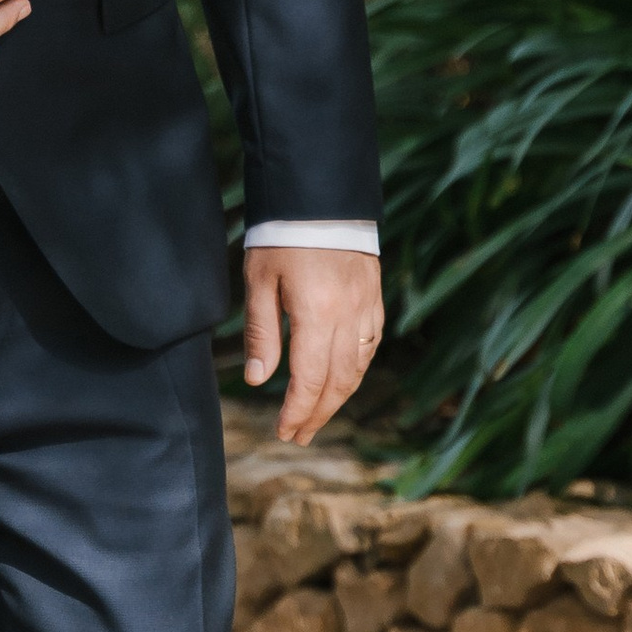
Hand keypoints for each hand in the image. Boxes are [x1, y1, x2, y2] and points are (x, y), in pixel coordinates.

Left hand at [244, 245, 384, 444]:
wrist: (322, 195)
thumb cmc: (282, 235)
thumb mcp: (260, 281)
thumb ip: (261, 332)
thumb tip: (258, 380)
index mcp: (317, 314)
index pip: (309, 379)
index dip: (297, 411)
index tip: (284, 432)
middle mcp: (348, 317)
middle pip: (337, 382)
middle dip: (317, 414)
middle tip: (298, 436)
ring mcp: (366, 307)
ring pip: (358, 368)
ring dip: (338, 398)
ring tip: (317, 417)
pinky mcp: (374, 297)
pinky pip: (370, 345)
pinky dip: (356, 370)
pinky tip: (343, 380)